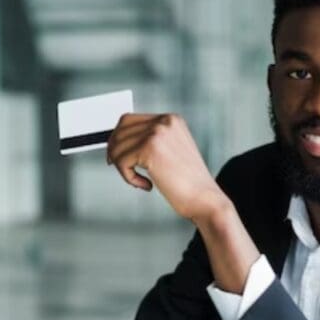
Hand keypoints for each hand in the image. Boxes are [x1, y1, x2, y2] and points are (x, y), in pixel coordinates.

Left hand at [107, 113, 227, 221]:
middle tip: (118, 167)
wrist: (205, 199)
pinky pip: (122, 161)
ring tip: (140, 181)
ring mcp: (157, 133)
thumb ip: (152, 142)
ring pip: (118, 146)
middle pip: (120, 129)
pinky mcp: (150, 148)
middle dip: (114, 149)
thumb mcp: (172, 153)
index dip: (118, 137)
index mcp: (171, 120)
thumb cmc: (189, 184)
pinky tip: (146, 185)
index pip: (129, 120)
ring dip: (123, 167)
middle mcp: (164, 122)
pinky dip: (129, 177)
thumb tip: (119, 143)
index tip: (116, 155)